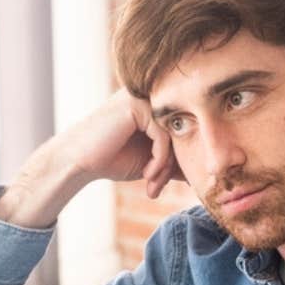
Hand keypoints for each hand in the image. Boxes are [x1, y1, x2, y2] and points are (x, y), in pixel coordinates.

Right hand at [0, 89, 182, 228]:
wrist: (77, 162)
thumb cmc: (110, 159)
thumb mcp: (151, 160)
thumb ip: (175, 158)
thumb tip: (206, 169)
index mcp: (154, 104)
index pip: (182, 130)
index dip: (178, 161)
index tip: (164, 186)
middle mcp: (149, 95)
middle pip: (181, 131)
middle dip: (173, 166)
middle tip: (158, 189)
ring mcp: (142, 97)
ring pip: (173, 134)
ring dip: (165, 166)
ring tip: (152, 185)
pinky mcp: (136, 104)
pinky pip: (163, 135)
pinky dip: (159, 160)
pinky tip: (147, 175)